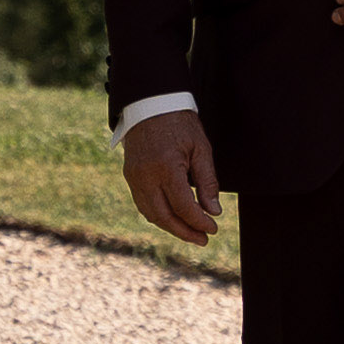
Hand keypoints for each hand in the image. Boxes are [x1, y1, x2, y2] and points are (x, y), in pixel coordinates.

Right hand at [123, 109, 221, 246]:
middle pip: (164, 216)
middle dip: (185, 232)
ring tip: (190, 232)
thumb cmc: (180, 123)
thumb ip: (207, 181)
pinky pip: (143, 204)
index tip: (213, 229)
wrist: (151, 104)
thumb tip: (213, 211)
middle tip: (203, 239)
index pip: (183, 206)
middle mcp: (145, 176)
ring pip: (151, 214)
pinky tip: (173, 218)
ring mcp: (134, 177)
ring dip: (171, 227)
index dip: (199, 222)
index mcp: (166, 167)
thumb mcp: (201, 148)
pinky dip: (158, 215)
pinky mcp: (129, 176)